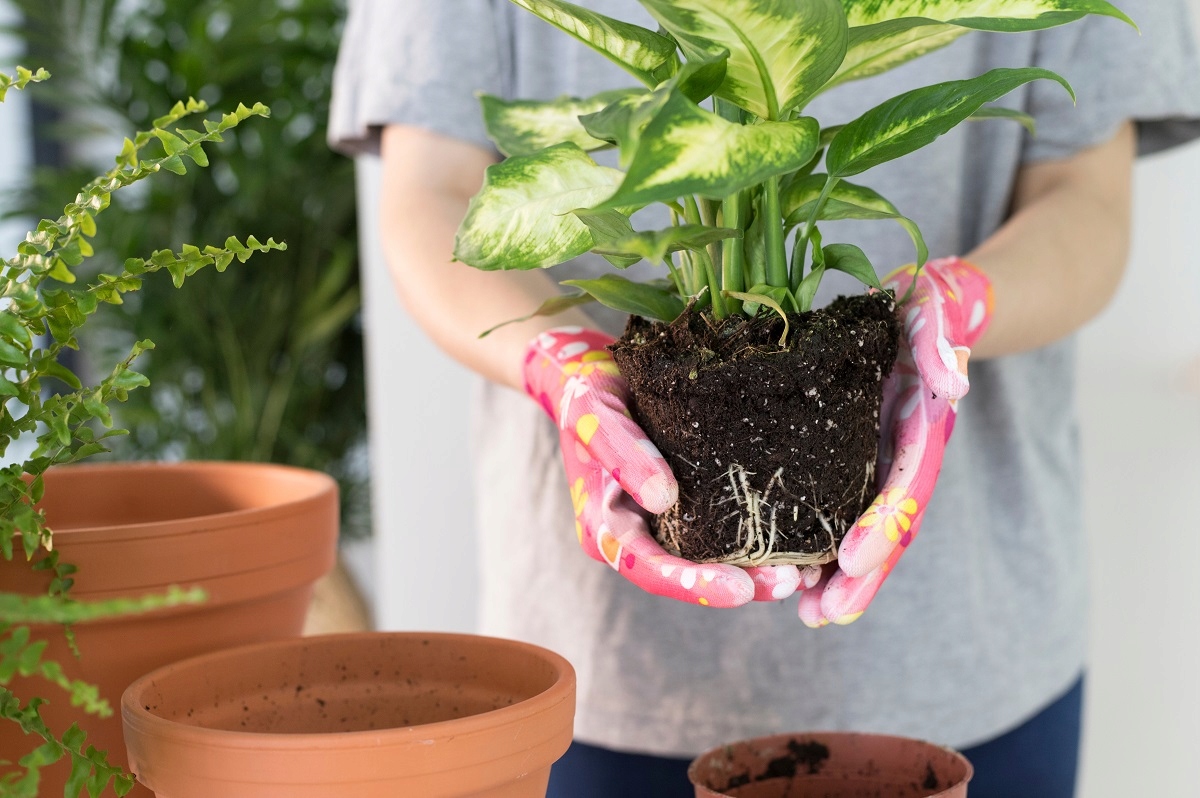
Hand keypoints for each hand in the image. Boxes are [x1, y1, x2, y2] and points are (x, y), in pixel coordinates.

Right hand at [524, 327, 804, 606]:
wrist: (591, 376)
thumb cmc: (587, 393)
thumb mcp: (594, 413)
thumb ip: (620, 451)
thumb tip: (662, 498)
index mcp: (605, 528)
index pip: (648, 568)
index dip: (691, 585)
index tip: (739, 589)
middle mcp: (635, 535)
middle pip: (686, 576)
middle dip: (738, 585)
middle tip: (790, 582)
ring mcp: (662, 523)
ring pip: (709, 561)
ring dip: (754, 571)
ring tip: (803, 572)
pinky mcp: (688, 504)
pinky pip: (721, 532)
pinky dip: (755, 540)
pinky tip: (796, 542)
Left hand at [798, 258, 993, 626]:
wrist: (927, 309)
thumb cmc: (926, 309)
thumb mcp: (933, 314)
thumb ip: (942, 344)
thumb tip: (955, 386)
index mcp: (922, 428)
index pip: (905, 485)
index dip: (882, 525)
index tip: (853, 560)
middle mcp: (904, 456)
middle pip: (889, 527)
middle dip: (862, 576)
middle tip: (825, 615)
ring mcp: (882, 462)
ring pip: (866, 530)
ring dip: (843, 578)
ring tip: (811, 615)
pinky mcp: (856, 458)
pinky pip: (841, 511)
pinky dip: (824, 548)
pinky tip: (798, 579)